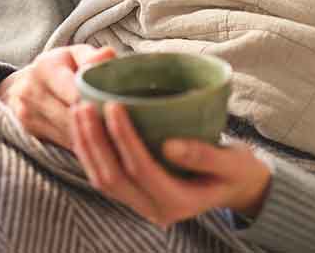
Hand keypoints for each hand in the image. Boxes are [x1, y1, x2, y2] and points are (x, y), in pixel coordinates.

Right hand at [0, 45, 115, 148]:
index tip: (119, 111)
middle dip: (97, 123)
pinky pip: (61, 142)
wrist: (27, 82)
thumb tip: (108, 55)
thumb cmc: (62, 66)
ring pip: (66, 133)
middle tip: (123, 129)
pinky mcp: (28, 129)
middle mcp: (31, 90)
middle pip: (70, 116)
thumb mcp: (77, 55)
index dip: (97, 103)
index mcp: (45, 67)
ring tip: (115, 138)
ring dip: (90, 137)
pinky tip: (97, 142)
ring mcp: (26, 112)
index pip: (74, 91)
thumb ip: (93, 57)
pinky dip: (81, 143)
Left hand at [70, 101, 270, 227]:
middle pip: (112, 177)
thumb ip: (205, 156)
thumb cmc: (236, 170)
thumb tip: (170, 146)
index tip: (114, 104)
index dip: (124, 137)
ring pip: (102, 180)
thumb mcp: (233, 163)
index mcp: (178, 202)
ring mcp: (141, 205)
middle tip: (84, 104)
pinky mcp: (134, 195)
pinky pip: (103, 176)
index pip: (141, 169)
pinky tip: (84, 126)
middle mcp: (154, 209)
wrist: (235, 187)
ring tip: (78, 110)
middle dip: (94, 140)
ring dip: (86, 145)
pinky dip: (90, 151)